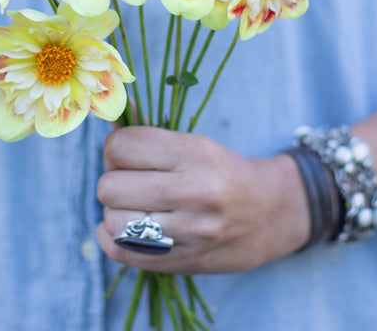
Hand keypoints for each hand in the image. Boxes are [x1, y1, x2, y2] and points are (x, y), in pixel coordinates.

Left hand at [96, 126, 308, 273]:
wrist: (270, 214)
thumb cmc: (223, 172)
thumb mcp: (194, 142)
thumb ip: (147, 132)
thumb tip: (107, 115)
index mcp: (195, 153)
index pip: (121, 146)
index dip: (115, 148)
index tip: (128, 154)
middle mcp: (193, 192)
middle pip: (110, 186)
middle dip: (113, 180)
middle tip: (130, 181)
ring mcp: (189, 231)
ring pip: (112, 221)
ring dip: (115, 212)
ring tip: (134, 206)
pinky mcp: (183, 262)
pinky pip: (120, 252)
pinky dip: (113, 238)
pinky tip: (128, 228)